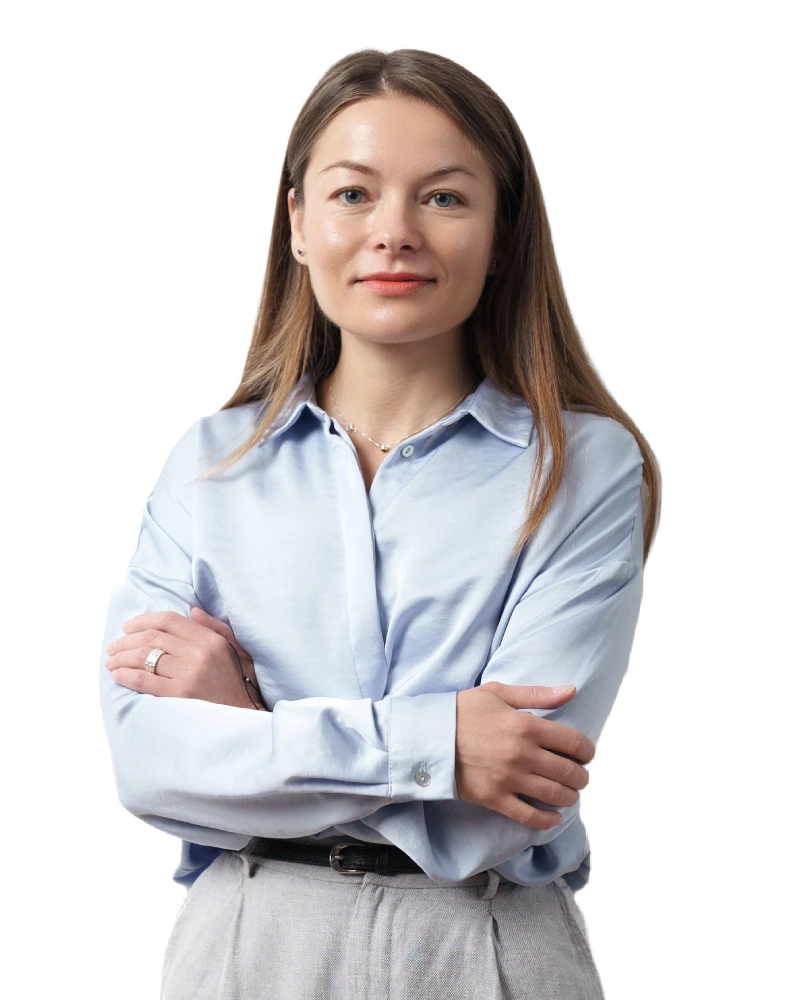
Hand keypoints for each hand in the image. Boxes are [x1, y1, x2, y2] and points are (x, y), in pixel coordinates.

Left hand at [104, 607, 267, 710]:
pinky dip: (126, 675)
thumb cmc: (239, 684)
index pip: (170, 620)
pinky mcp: (180, 695)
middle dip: (126, 640)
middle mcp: (199, 653)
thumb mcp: (236, 649)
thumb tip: (192, 611)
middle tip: (114, 646)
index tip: (128, 626)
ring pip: (145, 656)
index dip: (144, 620)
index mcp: (211, 640)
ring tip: (111, 660)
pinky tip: (117, 675)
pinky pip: (145, 680)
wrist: (246, 719)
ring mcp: (189, 674)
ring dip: (121, 657)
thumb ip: (215, 627)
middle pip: (152, 637)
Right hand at [455, 681, 594, 829]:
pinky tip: (554, 816)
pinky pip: (530, 817)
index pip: (574, 743)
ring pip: (555, 796)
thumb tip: (571, 690)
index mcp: (526, 725)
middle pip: (569, 772)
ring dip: (569, 796)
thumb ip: (537, 694)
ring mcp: (509, 779)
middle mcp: (522, 754)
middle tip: (578, 774)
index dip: (587, 751)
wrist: (428, 736)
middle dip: (581, 776)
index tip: (585, 754)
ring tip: (567, 792)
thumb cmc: (462, 711)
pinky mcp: (495, 798)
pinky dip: (548, 821)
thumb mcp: (498, 692)